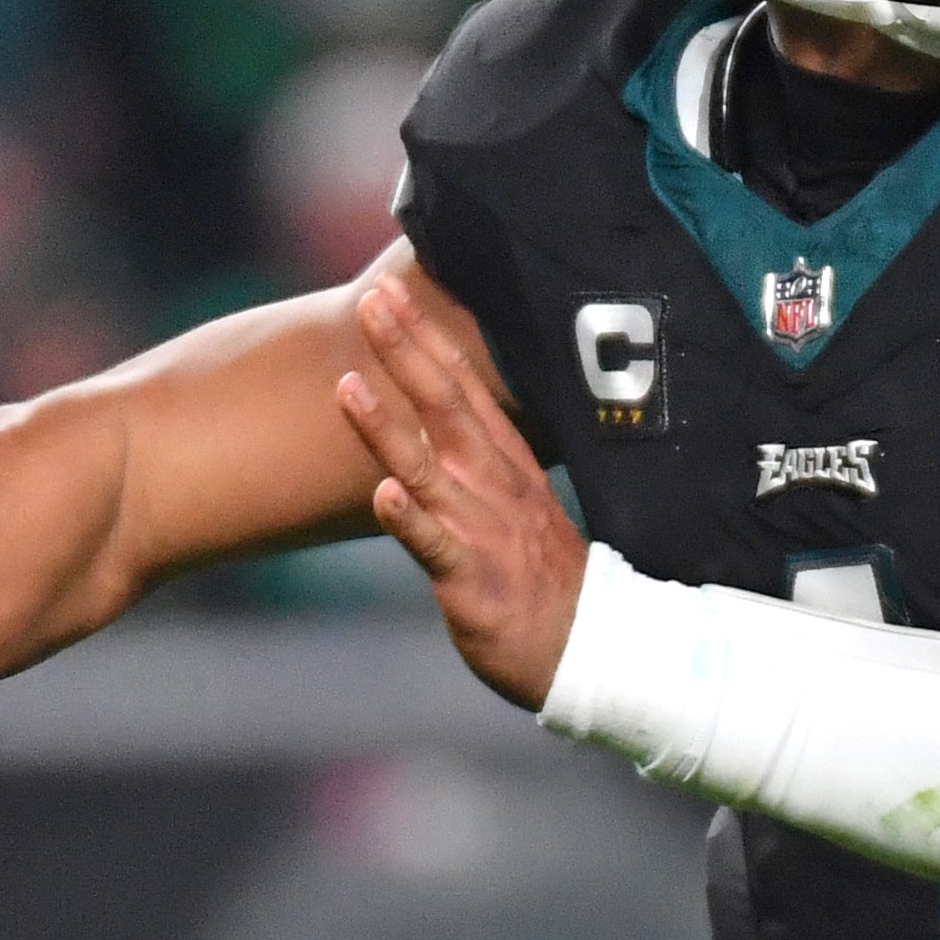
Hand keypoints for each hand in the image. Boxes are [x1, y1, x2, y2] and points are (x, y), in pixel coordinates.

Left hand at [336, 271, 586, 709]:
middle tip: (372, 300)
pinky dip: (411, 520)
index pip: (462, 386)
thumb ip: (480, 457)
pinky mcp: (472, 582)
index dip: (425, 337)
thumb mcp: (517, 502)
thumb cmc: (545, 577)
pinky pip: (437, 548)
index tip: (389, 290)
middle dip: (406, 352)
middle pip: (445, 406)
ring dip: (386, 427)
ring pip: (428, 469)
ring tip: (347, 384)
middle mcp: (493, 486)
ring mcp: (482, 531)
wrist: (592, 649)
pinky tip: (383, 494)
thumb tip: (443, 413)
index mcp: (506, 464)